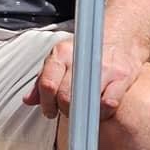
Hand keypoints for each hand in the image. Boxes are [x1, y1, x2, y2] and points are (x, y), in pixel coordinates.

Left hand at [24, 37, 141, 119]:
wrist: (119, 37)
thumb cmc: (87, 51)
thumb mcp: (60, 59)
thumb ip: (43, 80)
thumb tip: (28, 100)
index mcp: (61, 54)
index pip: (47, 84)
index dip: (46, 104)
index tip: (50, 112)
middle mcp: (80, 58)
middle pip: (65, 96)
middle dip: (65, 110)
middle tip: (69, 111)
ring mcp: (102, 67)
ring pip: (85, 101)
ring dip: (84, 112)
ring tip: (85, 109)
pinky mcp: (121, 76)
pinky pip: (108, 103)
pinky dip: (103, 111)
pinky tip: (101, 107)